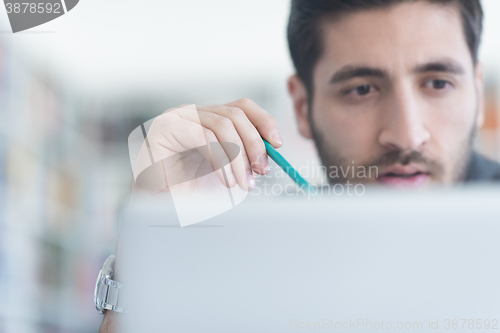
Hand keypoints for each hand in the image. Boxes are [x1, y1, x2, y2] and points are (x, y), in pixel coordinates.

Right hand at [130, 98, 281, 192]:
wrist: (161, 209)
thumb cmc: (192, 191)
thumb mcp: (229, 170)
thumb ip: (247, 156)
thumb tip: (272, 149)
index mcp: (209, 119)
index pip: (242, 107)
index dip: (264, 121)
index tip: (277, 144)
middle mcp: (194, 113)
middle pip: (236, 114)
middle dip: (255, 144)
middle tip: (262, 170)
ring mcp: (178, 117)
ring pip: (222, 124)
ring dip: (239, 157)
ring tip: (243, 182)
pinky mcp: (165, 128)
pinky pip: (203, 136)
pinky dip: (221, 159)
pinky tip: (225, 180)